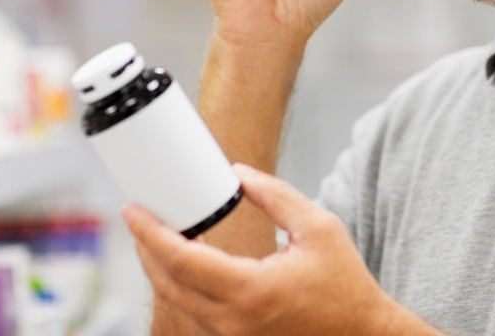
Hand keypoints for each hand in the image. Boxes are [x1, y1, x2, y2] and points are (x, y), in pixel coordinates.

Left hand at [124, 164, 401, 335]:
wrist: (362, 334)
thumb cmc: (344, 283)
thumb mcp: (319, 228)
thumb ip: (276, 197)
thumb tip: (238, 174)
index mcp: (251, 290)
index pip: (182, 260)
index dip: (150, 233)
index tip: (133, 210)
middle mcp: (233, 322)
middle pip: (168, 284)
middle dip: (146, 248)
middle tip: (139, 218)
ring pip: (178, 302)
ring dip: (162, 268)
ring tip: (158, 235)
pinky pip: (196, 314)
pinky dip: (183, 286)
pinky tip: (185, 263)